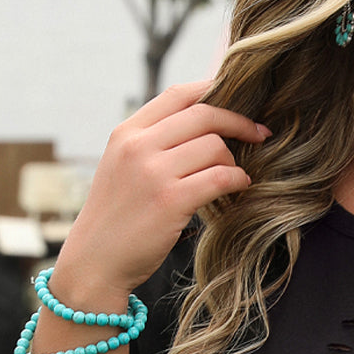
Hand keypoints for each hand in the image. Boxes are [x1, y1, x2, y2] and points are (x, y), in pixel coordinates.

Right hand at [54, 81, 271, 299]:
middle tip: (259, 135)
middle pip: (203, 115)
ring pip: (214, 146)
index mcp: (127, 132)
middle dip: (238, 123)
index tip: (239, 104)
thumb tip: (199, 129)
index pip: (178, 95)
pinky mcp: (171, 201)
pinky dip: (238, 180)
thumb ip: (151, 145)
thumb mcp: (122, 168)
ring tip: (235, 176)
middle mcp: (138, 145)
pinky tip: (240, 187)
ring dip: (234, 161)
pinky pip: (219, 177)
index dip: (214, 91)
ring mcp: (154, 172)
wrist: (95, 261)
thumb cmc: (116, 220)